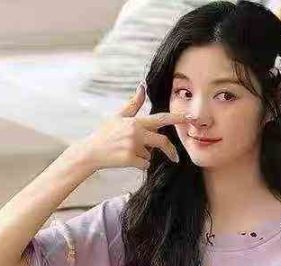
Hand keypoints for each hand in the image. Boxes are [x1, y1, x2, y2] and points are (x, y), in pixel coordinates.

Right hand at [63, 83, 189, 171]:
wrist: (91, 152)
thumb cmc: (105, 134)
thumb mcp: (118, 116)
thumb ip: (133, 104)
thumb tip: (142, 86)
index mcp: (136, 121)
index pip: (161, 119)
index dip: (176, 118)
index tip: (189, 119)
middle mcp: (136, 132)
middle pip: (162, 141)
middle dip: (170, 150)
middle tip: (175, 157)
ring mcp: (132, 146)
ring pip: (151, 155)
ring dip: (145, 156)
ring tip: (130, 152)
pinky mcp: (129, 159)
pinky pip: (145, 165)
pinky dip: (140, 165)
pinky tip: (127, 160)